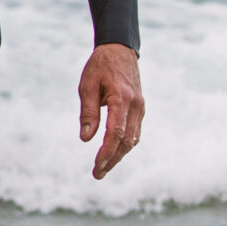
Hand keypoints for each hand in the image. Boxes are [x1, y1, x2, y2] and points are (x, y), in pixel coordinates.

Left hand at [78, 43, 144, 179]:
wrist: (119, 50)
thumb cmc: (100, 66)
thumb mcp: (87, 86)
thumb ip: (88, 112)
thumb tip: (86, 138)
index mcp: (121, 99)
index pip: (116, 133)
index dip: (106, 152)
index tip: (96, 166)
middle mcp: (135, 106)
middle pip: (126, 141)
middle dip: (112, 160)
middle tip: (97, 174)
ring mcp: (140, 108)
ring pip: (133, 139)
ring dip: (118, 156)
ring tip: (102, 168)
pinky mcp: (140, 109)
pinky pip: (134, 132)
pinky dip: (124, 145)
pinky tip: (113, 153)